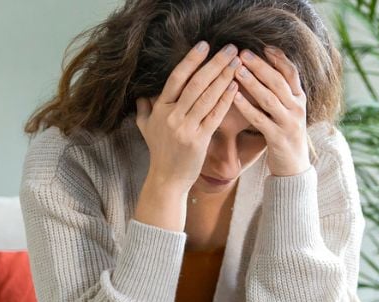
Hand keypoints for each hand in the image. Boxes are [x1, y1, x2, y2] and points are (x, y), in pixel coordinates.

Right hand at [136, 41, 241, 193]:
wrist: (166, 179)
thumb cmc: (159, 152)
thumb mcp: (145, 128)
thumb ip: (144, 109)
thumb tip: (141, 94)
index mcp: (159, 109)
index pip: (176, 78)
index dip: (191, 60)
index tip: (205, 45)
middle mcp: (172, 116)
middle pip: (196, 83)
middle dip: (215, 63)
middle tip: (230, 49)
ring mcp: (185, 128)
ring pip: (207, 97)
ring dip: (224, 78)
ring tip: (237, 64)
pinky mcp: (199, 140)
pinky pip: (215, 115)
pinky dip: (226, 100)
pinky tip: (235, 87)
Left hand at [233, 47, 310, 176]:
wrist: (294, 168)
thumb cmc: (285, 135)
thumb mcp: (288, 111)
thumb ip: (280, 93)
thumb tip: (264, 69)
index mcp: (300, 99)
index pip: (292, 72)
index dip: (278, 58)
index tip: (263, 46)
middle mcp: (297, 108)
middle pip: (279, 81)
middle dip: (260, 66)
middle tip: (243, 53)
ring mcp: (288, 123)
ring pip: (269, 98)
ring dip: (252, 83)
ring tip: (237, 70)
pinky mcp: (278, 138)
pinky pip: (260, 119)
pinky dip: (246, 107)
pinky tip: (234, 97)